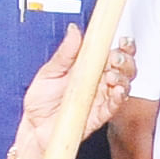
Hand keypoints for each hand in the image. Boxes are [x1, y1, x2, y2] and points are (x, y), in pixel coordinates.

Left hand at [14, 27, 136, 158]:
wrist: (34, 126)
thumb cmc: (40, 101)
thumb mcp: (49, 71)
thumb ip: (65, 53)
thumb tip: (74, 31)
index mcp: (87, 67)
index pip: (111, 53)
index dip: (122, 46)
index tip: (122, 40)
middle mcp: (97, 81)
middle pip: (124, 67)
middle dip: (125, 60)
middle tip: (116, 59)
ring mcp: (100, 97)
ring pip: (124, 84)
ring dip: (123, 77)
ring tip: (112, 76)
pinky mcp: (100, 114)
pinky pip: (115, 105)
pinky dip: (119, 97)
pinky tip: (117, 90)